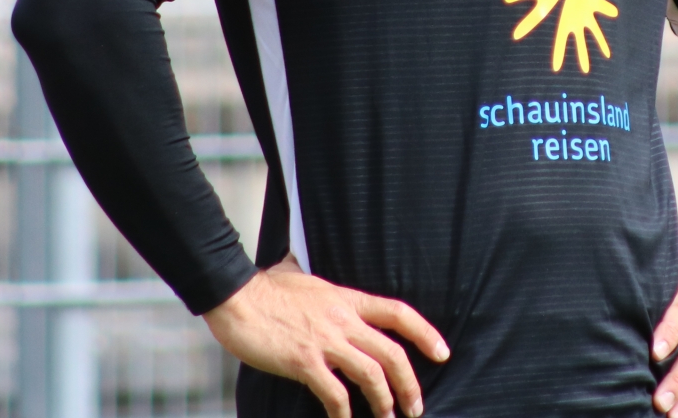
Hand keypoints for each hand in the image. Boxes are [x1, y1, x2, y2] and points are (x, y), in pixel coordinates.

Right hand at [203, 255, 449, 417]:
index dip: (425, 333)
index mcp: (347, 299)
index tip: (441, 353)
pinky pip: (335, 394)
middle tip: (416, 406)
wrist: (235, 297)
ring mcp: (325, 341)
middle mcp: (343, 320)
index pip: (398, 313)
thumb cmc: (265, 288)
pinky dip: (343, 414)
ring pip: (371, 375)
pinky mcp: (304, 362)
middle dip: (410, 383)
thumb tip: (311, 274)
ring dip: (385, 401)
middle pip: (392, 352)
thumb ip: (321, 289)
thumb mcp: (305, 279)